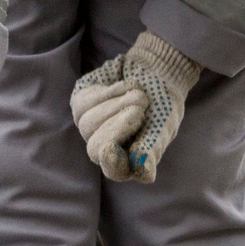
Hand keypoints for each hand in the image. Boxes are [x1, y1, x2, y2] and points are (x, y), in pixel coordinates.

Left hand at [68, 31, 202, 182]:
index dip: (112, 162)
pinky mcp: (81, 105)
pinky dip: (107, 93)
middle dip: (117, 126)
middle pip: (94, 148)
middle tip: (140, 110)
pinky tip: (124, 86)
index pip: (114, 170)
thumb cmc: (162, 104)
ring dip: (117, 105)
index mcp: (127, 160)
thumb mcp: (163, 125)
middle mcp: (104, 148)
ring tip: (140, 94)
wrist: (156, 71)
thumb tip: (144, 174)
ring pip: (87, 124)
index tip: (111, 149)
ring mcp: (90, 127)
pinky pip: (84, 103)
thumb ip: (152, 148)